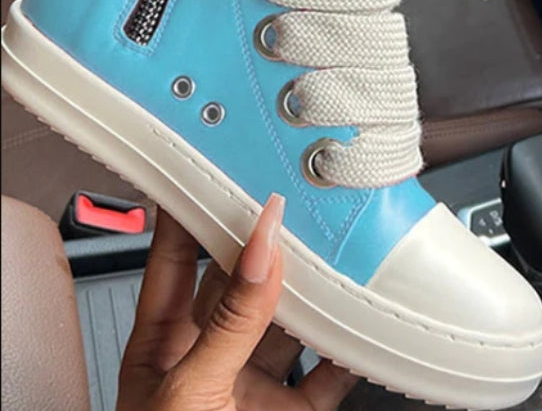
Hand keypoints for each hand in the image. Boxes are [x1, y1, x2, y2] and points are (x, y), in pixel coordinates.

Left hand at [117, 195, 357, 410]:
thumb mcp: (187, 391)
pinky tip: (364, 318)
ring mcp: (254, 387)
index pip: (175, 261)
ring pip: (293, 321)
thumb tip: (262, 250)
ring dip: (317, 291)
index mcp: (161, 348)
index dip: (189, 213)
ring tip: (337, 249)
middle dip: (268, 244)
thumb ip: (230, 323)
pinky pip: (332, 371)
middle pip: (243, 283)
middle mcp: (210, 358)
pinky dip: (352, 346)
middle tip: (293, 201)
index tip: (212, 168)